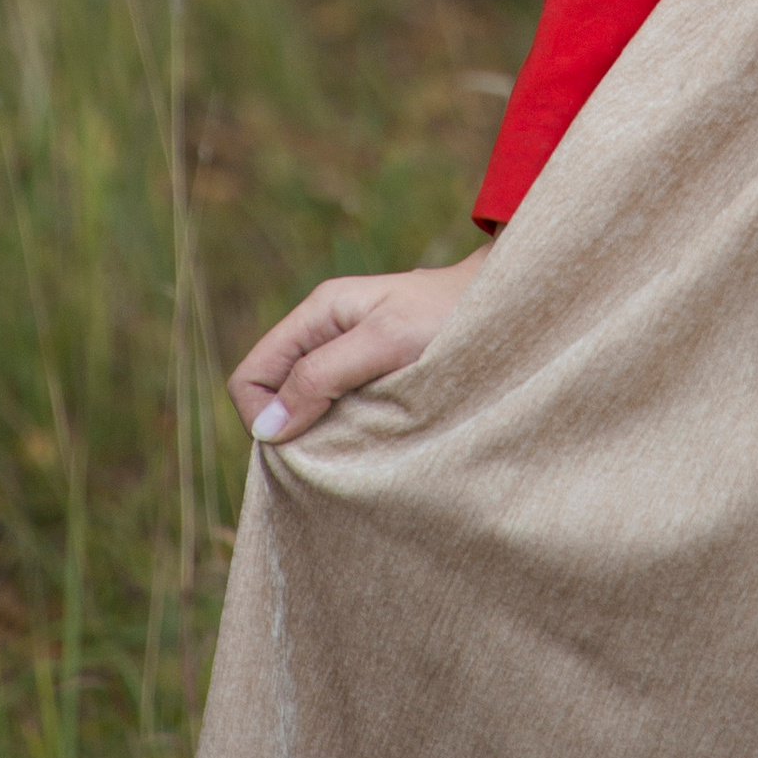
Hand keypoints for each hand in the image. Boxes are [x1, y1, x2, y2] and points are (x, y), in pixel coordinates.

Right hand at [228, 253, 485, 442]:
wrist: (507, 305)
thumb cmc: (450, 316)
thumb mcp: (385, 342)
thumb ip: (325, 375)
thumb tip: (269, 427)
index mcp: (318, 314)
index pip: (251, 375)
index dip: (262, 417)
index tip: (302, 443)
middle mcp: (326, 333)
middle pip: (273, 395)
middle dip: (290, 430)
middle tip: (335, 452)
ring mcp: (348, 354)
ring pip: (304, 407)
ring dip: (320, 434)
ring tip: (359, 447)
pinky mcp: (372, 376)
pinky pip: (336, 410)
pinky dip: (345, 432)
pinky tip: (375, 441)